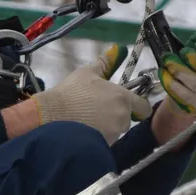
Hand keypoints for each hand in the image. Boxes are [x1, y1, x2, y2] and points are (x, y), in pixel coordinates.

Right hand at [30, 44, 152, 144]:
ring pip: (116, 130)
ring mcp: (114, 133)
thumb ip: (105, 63)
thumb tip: (118, 49)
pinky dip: (98, 137)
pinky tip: (84, 131)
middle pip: (128, 118)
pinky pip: (105, 140)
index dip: (137, 106)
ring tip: (87, 121)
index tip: (125, 104)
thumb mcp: (86, 73)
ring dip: (107, 126)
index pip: (143, 107)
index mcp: (122, 97)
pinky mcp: (103, 145)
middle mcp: (123, 116)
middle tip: (97, 110)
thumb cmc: (71, 93)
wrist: (52, 118)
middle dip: (117, 116)